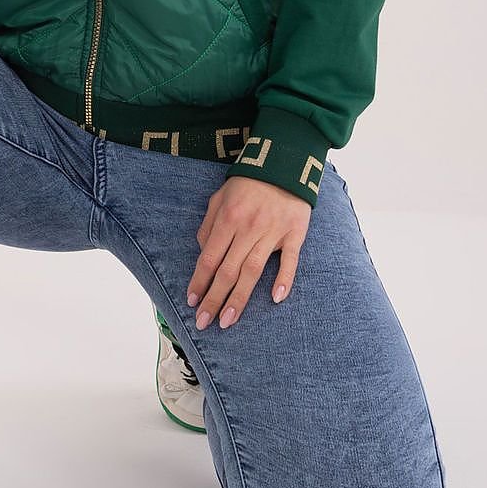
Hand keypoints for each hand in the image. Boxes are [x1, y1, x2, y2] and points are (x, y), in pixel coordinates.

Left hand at [186, 175, 311, 330]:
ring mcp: (272, 232)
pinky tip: (276, 299)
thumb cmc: (247, 183)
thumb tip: (202, 253)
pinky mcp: (294, 234)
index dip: (199, 282)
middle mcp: (248, 229)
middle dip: (214, 299)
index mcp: (227, 220)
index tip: (192, 302)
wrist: (283, 164)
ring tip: (228, 320)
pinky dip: (284, 279)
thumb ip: (208, 226)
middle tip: (205, 323)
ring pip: (253, 271)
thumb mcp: (219, 198)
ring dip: (239, 298)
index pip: (209, 259)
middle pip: (228, 271)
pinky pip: (289, 260)